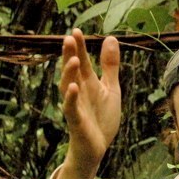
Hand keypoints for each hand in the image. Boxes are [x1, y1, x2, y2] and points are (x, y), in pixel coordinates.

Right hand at [52, 29, 120, 178]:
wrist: (97, 147)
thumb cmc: (101, 118)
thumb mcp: (110, 88)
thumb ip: (110, 65)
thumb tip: (110, 38)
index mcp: (87, 83)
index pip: (82, 61)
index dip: (80, 47)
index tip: (77, 30)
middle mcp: (79, 92)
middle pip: (72, 71)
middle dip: (70, 55)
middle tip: (69, 38)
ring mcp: (76, 106)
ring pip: (68, 87)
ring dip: (69, 74)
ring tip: (73, 59)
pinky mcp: (76, 121)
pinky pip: (71, 108)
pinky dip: (71, 98)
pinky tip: (73, 88)